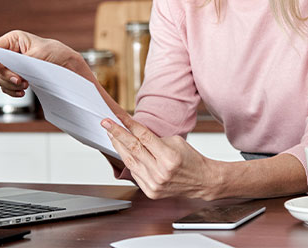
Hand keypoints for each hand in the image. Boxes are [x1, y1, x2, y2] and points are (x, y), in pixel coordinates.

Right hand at [0, 30, 91, 97]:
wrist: (67, 64)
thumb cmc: (56, 51)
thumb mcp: (40, 53)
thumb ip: (24, 61)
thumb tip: (12, 71)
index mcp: (14, 40)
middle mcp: (9, 53)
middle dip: (6, 76)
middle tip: (20, 81)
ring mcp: (12, 66)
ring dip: (10, 85)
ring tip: (25, 86)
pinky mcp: (16, 77)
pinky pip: (6, 87)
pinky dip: (12, 91)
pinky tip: (22, 92)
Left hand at [101, 113, 219, 200]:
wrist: (201, 181)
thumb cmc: (190, 159)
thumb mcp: (176, 141)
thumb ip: (154, 139)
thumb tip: (134, 133)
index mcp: (169, 157)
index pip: (143, 137)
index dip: (128, 125)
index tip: (117, 116)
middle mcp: (160, 172)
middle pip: (133, 148)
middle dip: (117, 134)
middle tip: (106, 123)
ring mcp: (154, 184)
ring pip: (130, 161)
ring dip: (118, 146)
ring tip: (111, 135)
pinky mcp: (150, 191)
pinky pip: (135, 172)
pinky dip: (128, 160)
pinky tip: (124, 151)